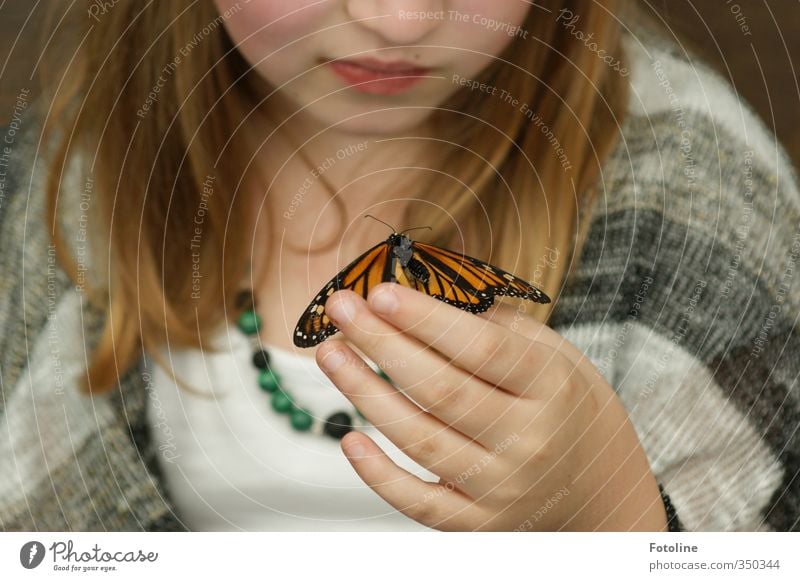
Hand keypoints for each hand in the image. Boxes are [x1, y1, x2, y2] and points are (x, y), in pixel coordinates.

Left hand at [316, 283, 667, 530]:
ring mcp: (503, 488)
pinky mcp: (478, 523)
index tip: (381, 293)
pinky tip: (349, 438)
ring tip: (332, 355)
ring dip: (365, 394)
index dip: (426, 319)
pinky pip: (419, 503)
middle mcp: (529, 441)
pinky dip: (378, 474)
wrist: (599, 484)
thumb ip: (493, 326)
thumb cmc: (567, 404)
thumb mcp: (553, 353)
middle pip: (441, 391)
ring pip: (420, 441)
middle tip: (341, 311)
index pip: (482, 349)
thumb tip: (422, 294)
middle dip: (382, 345)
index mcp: (552, 387)